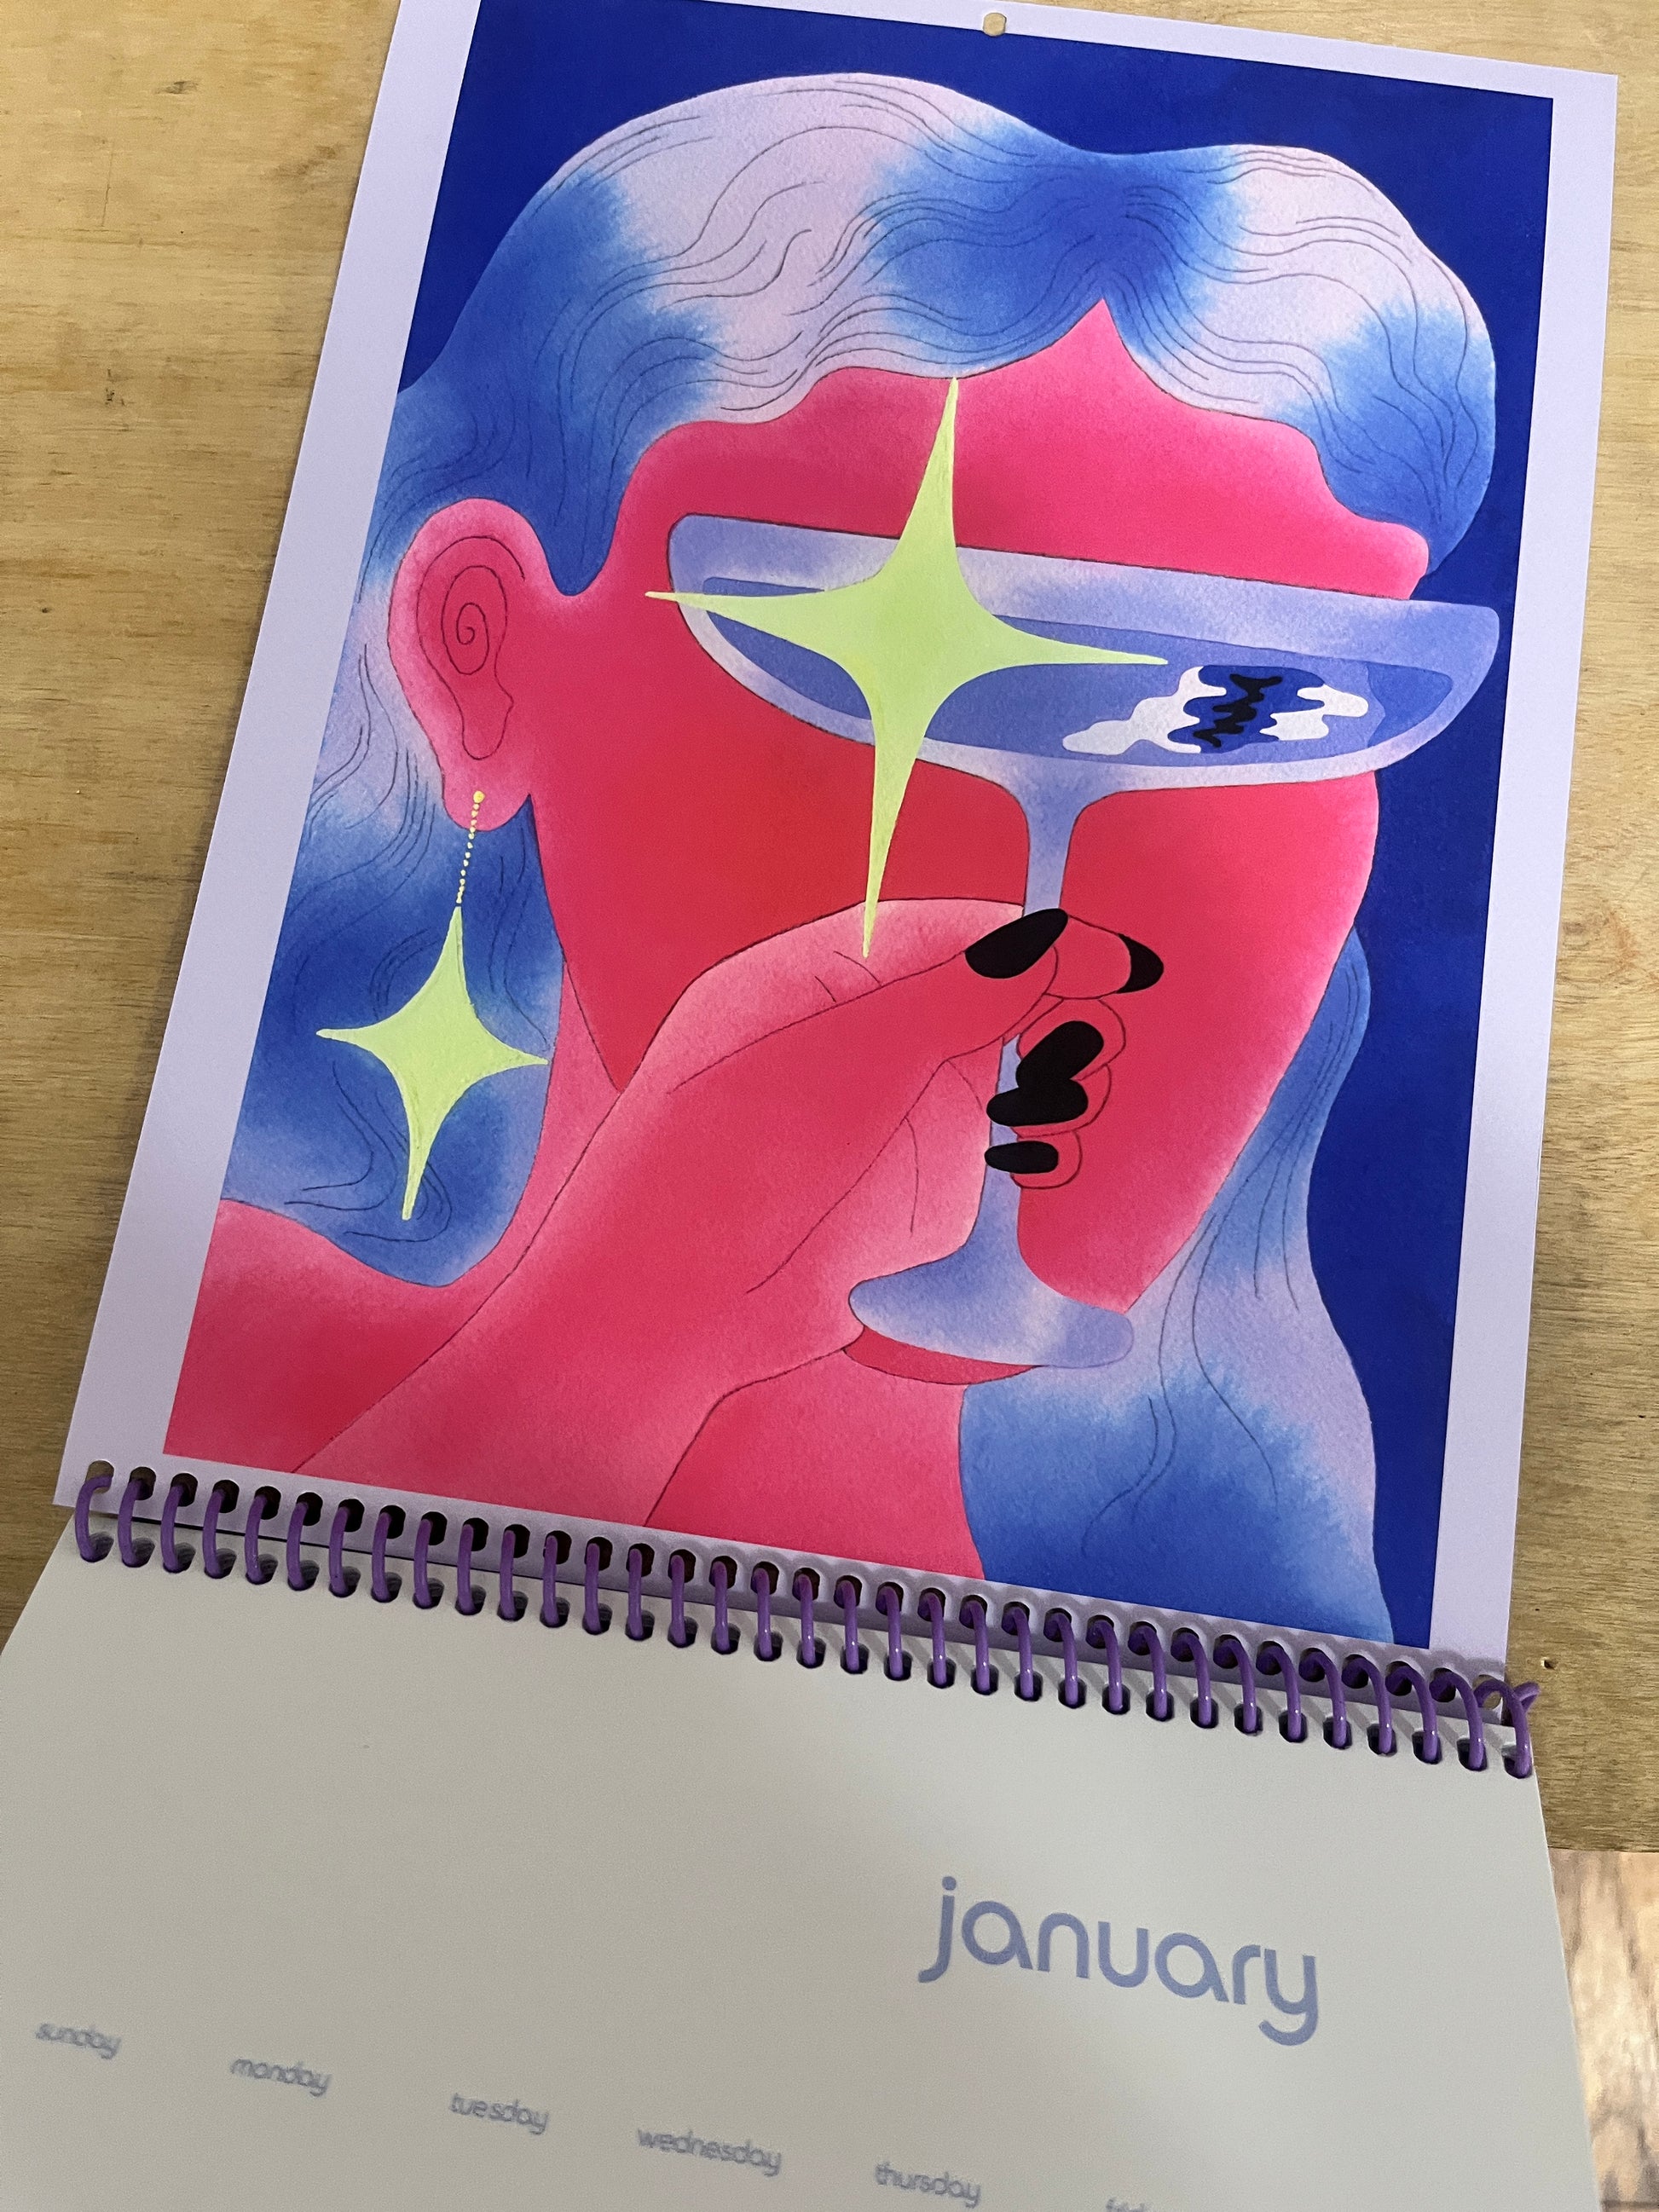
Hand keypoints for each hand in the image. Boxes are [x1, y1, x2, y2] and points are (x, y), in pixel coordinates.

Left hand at [310, 898, 1149, 1513]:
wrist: (664, 1313)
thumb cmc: (719, 1171)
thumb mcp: (844, 1066)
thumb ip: (951, 998)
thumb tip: (1053, 934)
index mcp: (813, 980)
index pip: (944, 933)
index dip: (1030, 943)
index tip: (1111, 962)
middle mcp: (856, 1038)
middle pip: (985, 999)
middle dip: (1048, 1017)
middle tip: (1089, 1048)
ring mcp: (885, 1115)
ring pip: (1001, 1076)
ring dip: (1048, 1088)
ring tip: (1066, 1106)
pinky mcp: (906, 1190)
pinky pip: (988, 1157)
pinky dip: (1024, 1156)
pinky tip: (1041, 1163)